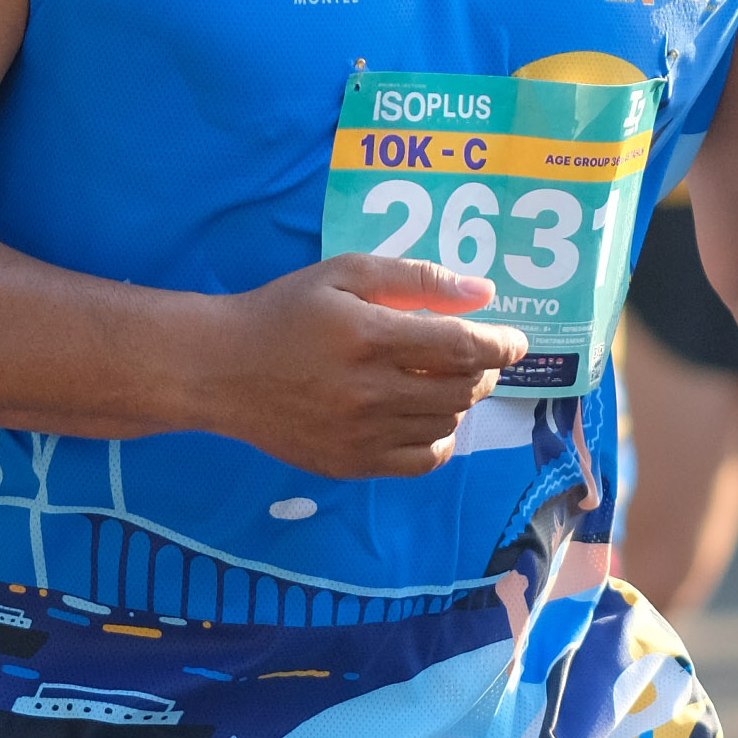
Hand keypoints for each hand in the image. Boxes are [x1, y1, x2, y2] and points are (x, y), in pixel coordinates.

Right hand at [201, 255, 529, 476]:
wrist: (221, 369)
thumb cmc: (285, 312)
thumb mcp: (344, 274)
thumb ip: (415, 279)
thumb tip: (481, 294)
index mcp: (369, 337)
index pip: (464, 346)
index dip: (502, 345)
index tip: (515, 341)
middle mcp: (369, 391)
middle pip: (463, 387)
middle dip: (485, 370)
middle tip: (477, 355)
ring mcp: (361, 434)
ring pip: (447, 421)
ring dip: (461, 399)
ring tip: (445, 379)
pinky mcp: (351, 464)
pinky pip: (423, 459)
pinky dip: (440, 438)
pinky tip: (428, 417)